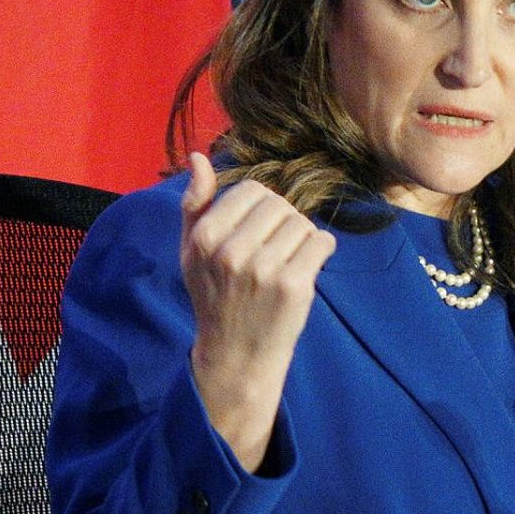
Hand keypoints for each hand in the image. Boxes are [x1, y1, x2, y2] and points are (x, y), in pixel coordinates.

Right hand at [179, 152, 335, 471]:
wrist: (236, 355)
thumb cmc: (215, 298)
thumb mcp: (192, 253)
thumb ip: (194, 204)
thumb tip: (198, 158)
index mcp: (206, 237)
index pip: (251, 191)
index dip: (262, 207)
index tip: (260, 232)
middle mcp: (232, 251)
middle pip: (279, 205)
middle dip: (284, 222)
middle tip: (276, 250)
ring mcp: (264, 269)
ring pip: (302, 223)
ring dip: (303, 238)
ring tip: (289, 262)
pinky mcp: (293, 286)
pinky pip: (321, 242)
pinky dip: (321, 250)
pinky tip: (307, 268)